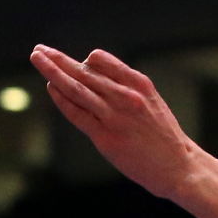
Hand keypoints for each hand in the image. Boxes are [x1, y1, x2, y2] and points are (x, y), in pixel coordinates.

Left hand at [30, 45, 201, 199]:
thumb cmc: (164, 137)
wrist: (180, 167)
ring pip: (76, 88)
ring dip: (52, 71)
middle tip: (39, 50)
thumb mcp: (152, 102)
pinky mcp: (105, 138)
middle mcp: (125, 96)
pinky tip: (51, 89)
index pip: (101, 60)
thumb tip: (95, 76)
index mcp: (139, 84)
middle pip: (84, 71)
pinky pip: (76, 113)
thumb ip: (126, 88)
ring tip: (37, 59)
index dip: (84, 60)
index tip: (76, 64)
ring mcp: (114, 117)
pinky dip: (61, 99)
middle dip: (58, 59)